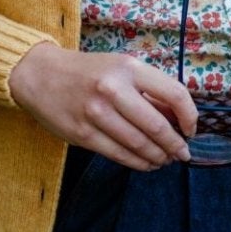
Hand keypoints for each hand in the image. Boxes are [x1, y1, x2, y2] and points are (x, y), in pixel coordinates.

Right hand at [7, 43, 195, 169]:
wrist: (39, 74)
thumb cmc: (88, 72)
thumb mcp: (121, 67)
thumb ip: (149, 89)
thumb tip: (179, 119)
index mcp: (128, 68)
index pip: (174, 93)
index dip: (189, 116)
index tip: (191, 129)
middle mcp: (113, 89)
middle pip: (157, 126)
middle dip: (175, 145)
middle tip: (183, 154)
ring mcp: (95, 113)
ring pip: (138, 144)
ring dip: (158, 157)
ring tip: (165, 160)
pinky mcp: (82, 134)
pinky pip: (118, 154)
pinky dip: (138, 162)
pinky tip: (146, 164)